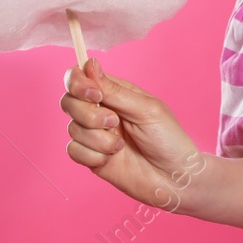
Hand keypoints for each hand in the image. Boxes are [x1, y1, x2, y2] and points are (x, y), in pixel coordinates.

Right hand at [60, 58, 207, 211]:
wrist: (173, 178)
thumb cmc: (168, 139)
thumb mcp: (145, 109)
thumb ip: (114, 90)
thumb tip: (89, 64)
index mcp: (115, 93)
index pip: (80, 78)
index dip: (78, 83)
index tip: (95, 95)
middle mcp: (101, 111)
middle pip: (69, 101)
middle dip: (87, 113)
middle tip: (113, 122)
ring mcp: (95, 135)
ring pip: (72, 128)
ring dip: (97, 138)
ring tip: (120, 145)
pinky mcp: (91, 157)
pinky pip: (73, 150)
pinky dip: (93, 155)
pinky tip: (112, 158)